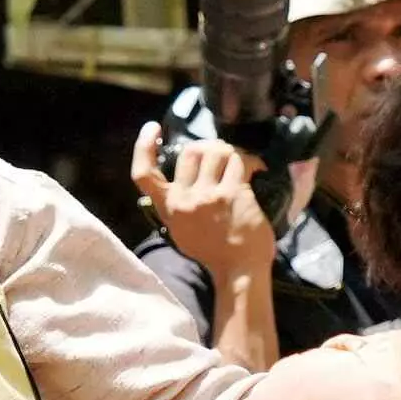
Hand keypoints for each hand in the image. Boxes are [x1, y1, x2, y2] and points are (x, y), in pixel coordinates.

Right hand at [133, 125, 273, 288]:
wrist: (240, 271)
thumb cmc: (214, 253)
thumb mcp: (181, 231)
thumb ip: (178, 205)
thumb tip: (182, 179)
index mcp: (169, 208)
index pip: (143, 174)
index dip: (144, 146)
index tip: (152, 128)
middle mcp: (186, 199)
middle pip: (190, 152)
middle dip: (208, 147)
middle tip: (221, 154)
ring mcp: (210, 195)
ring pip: (217, 151)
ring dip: (231, 152)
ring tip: (239, 162)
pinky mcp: (235, 194)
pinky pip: (240, 162)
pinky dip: (251, 161)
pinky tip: (257, 169)